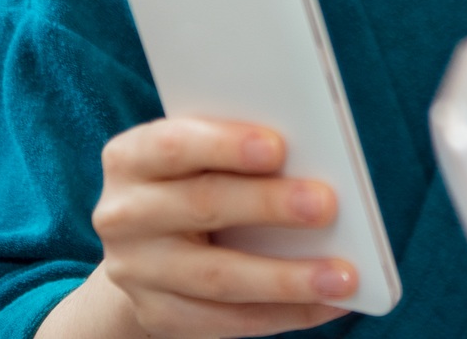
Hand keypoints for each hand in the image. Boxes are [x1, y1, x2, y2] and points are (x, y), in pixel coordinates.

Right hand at [81, 117, 354, 337]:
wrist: (149, 244)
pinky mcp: (158, 315)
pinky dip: (285, 313)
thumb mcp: (202, 152)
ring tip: (342, 275)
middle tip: (327, 205)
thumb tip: (317, 158)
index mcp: (132, 157)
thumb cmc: (197, 177)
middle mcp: (124, 214)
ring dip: (287, 278)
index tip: (278, 146)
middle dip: (268, 205)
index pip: (173, 145)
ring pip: (218, 277)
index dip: (225, 145)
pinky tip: (330, 303)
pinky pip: (227, 321)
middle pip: (202, 207)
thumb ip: (242, 149)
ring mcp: (136, 271)